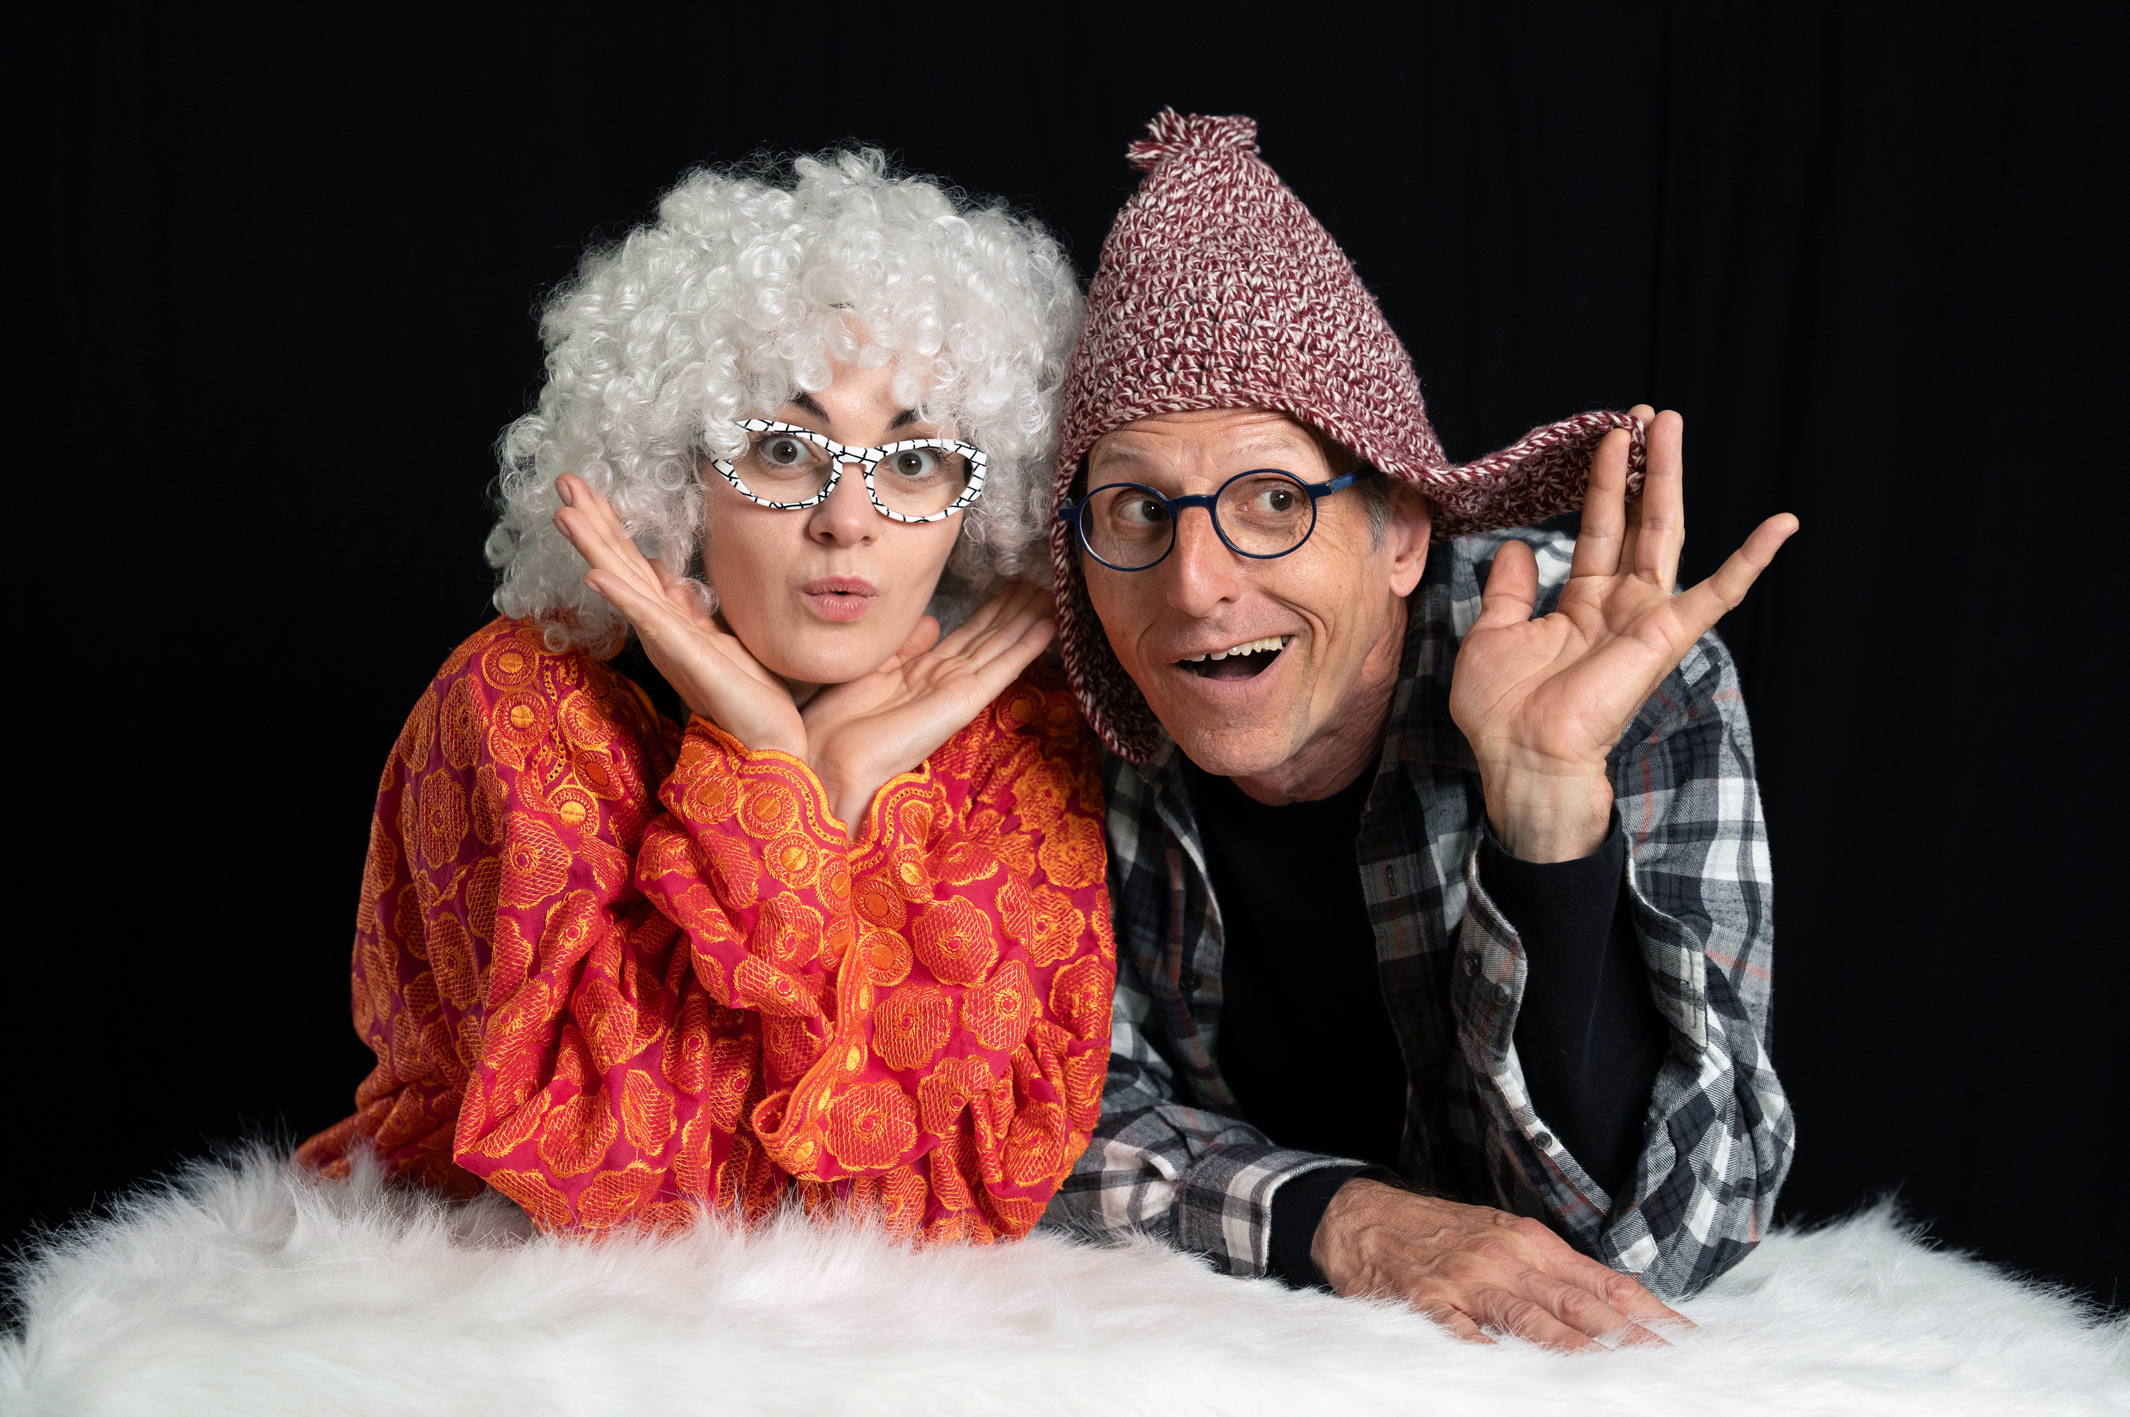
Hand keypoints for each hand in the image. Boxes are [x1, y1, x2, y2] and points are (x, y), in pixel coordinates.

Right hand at [550, 473, 806, 757]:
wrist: (767, 738)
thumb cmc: (746, 692)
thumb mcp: (718, 638)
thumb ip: (689, 609)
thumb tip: (667, 577)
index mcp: (667, 619)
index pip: (631, 562)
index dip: (609, 524)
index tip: (584, 488)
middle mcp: (658, 627)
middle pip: (617, 564)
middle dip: (592, 521)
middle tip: (563, 480)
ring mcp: (667, 640)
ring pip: (623, 584)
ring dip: (593, 547)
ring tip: (565, 513)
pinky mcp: (684, 655)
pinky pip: (649, 620)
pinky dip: (622, 595)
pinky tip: (595, 573)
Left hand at [801, 581, 1057, 831]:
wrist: (833, 757)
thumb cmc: (842, 720)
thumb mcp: (873, 667)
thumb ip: (905, 644)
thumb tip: (934, 623)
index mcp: (925, 672)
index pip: (969, 634)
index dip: (993, 609)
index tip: (1014, 585)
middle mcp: (947, 679)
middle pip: (992, 637)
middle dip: (1018, 609)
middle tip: (1045, 581)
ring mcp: (959, 689)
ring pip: (1002, 646)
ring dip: (1029, 620)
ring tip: (1055, 594)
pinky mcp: (966, 700)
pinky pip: (1002, 667)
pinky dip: (1026, 646)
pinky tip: (1049, 625)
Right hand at [1312, 1178, 1687, 1348]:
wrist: (1368, 1217)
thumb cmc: (1444, 1234)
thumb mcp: (1506, 1239)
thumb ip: (1556, 1273)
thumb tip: (1619, 1303)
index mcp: (1534, 1244)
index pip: (1605, 1282)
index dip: (1649, 1312)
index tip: (1688, 1340)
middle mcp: (1507, 1258)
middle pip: (1578, 1304)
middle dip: (1627, 1338)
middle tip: (1668, 1366)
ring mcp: (1467, 1280)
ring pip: (1529, 1318)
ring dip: (1573, 1349)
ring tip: (1610, 1374)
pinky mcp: (1427, 1299)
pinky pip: (1460, 1330)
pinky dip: (1484, 1349)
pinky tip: (1506, 1368)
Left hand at [1448, 406, 1796, 860]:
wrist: (1521, 758)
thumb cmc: (1503, 712)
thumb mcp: (1493, 634)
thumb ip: (1510, 590)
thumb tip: (1519, 548)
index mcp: (1582, 606)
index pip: (1598, 529)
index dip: (1604, 483)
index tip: (1608, 436)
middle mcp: (1619, 607)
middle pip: (1637, 520)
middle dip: (1642, 466)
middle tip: (1647, 414)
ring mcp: (1645, 620)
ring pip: (1665, 534)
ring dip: (1670, 479)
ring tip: (1670, 424)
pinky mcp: (1665, 637)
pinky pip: (1718, 595)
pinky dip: (1751, 560)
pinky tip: (1783, 522)